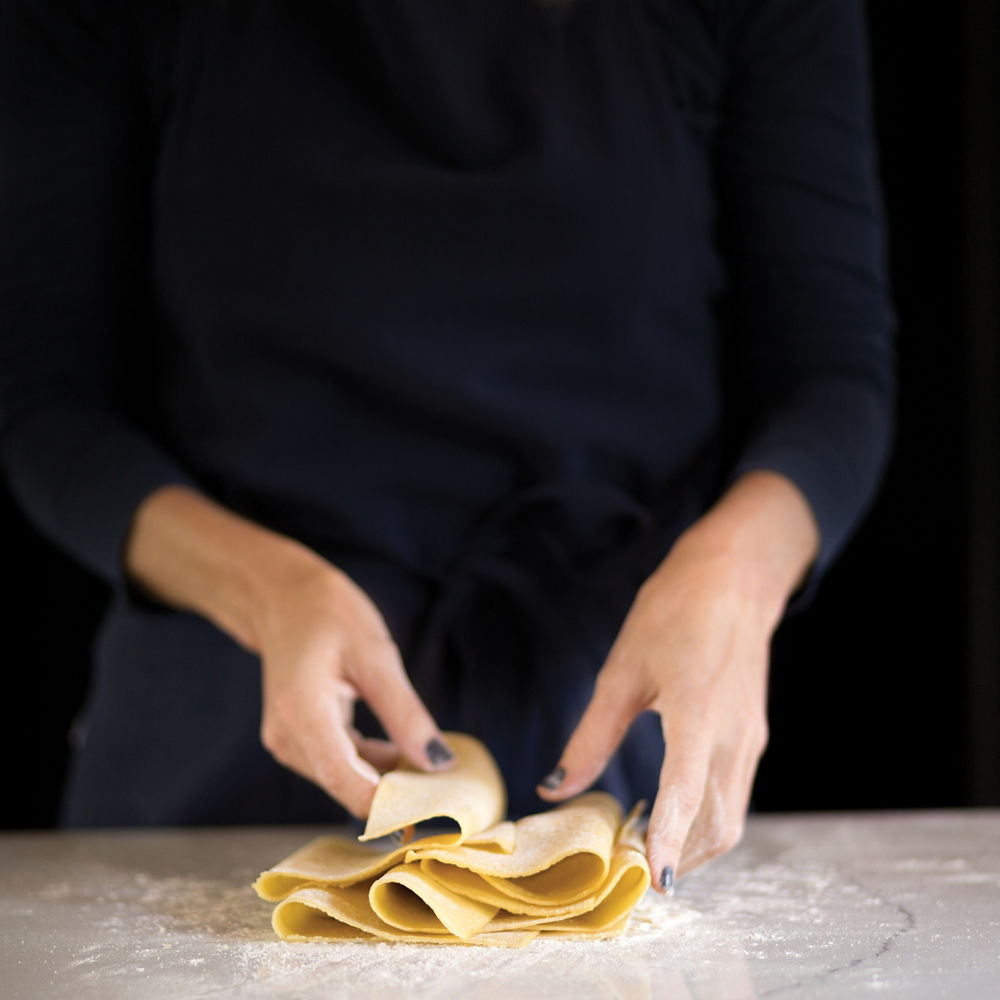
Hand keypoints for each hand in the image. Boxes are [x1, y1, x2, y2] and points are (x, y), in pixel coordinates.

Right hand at [124, 485, 453, 820]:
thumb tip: (438, 764)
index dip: (391, 808)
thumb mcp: (377, 656)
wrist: (280, 596)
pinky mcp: (296, 740)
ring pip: (347, 779)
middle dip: (398, 795)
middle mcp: (287, 739)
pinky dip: (373, 764)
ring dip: (388, 779)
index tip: (436, 815)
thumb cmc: (328, 614)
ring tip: (435, 769)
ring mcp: (287, 743)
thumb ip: (406, 715)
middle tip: (450, 792)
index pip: (348, 784)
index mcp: (303, 716)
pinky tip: (405, 753)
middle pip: (348, 787)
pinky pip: (340, 764)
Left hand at [536, 471, 817, 891]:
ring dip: (693, 844)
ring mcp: (749, 739)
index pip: (684, 797)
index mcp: (697, 715)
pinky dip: (705, 819)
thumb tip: (553, 787)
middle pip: (716, 825)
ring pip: (730, 816)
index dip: (667, 843)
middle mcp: (733, 737)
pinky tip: (670, 810)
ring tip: (644, 845)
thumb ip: (591, 737)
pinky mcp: (752, 736)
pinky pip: (733, 794)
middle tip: (629, 869)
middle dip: (677, 858)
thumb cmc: (675, 613)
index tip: (651, 883)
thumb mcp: (623, 671)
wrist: (735, 577)